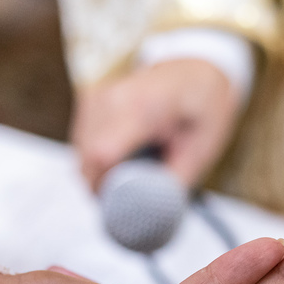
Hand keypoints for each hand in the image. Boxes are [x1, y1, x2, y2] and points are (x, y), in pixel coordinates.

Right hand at [72, 59, 240, 191]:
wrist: (195, 67)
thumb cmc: (202, 107)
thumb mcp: (201, 149)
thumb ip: (173, 183)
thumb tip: (148, 217)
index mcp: (140, 108)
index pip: (101, 156)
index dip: (106, 190)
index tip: (126, 207)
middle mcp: (108, 99)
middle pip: (87, 162)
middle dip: (105, 188)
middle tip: (137, 197)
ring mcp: (94, 98)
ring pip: (81, 157)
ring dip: (102, 174)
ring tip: (139, 169)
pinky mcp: (88, 101)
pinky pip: (82, 145)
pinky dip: (99, 159)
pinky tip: (128, 155)